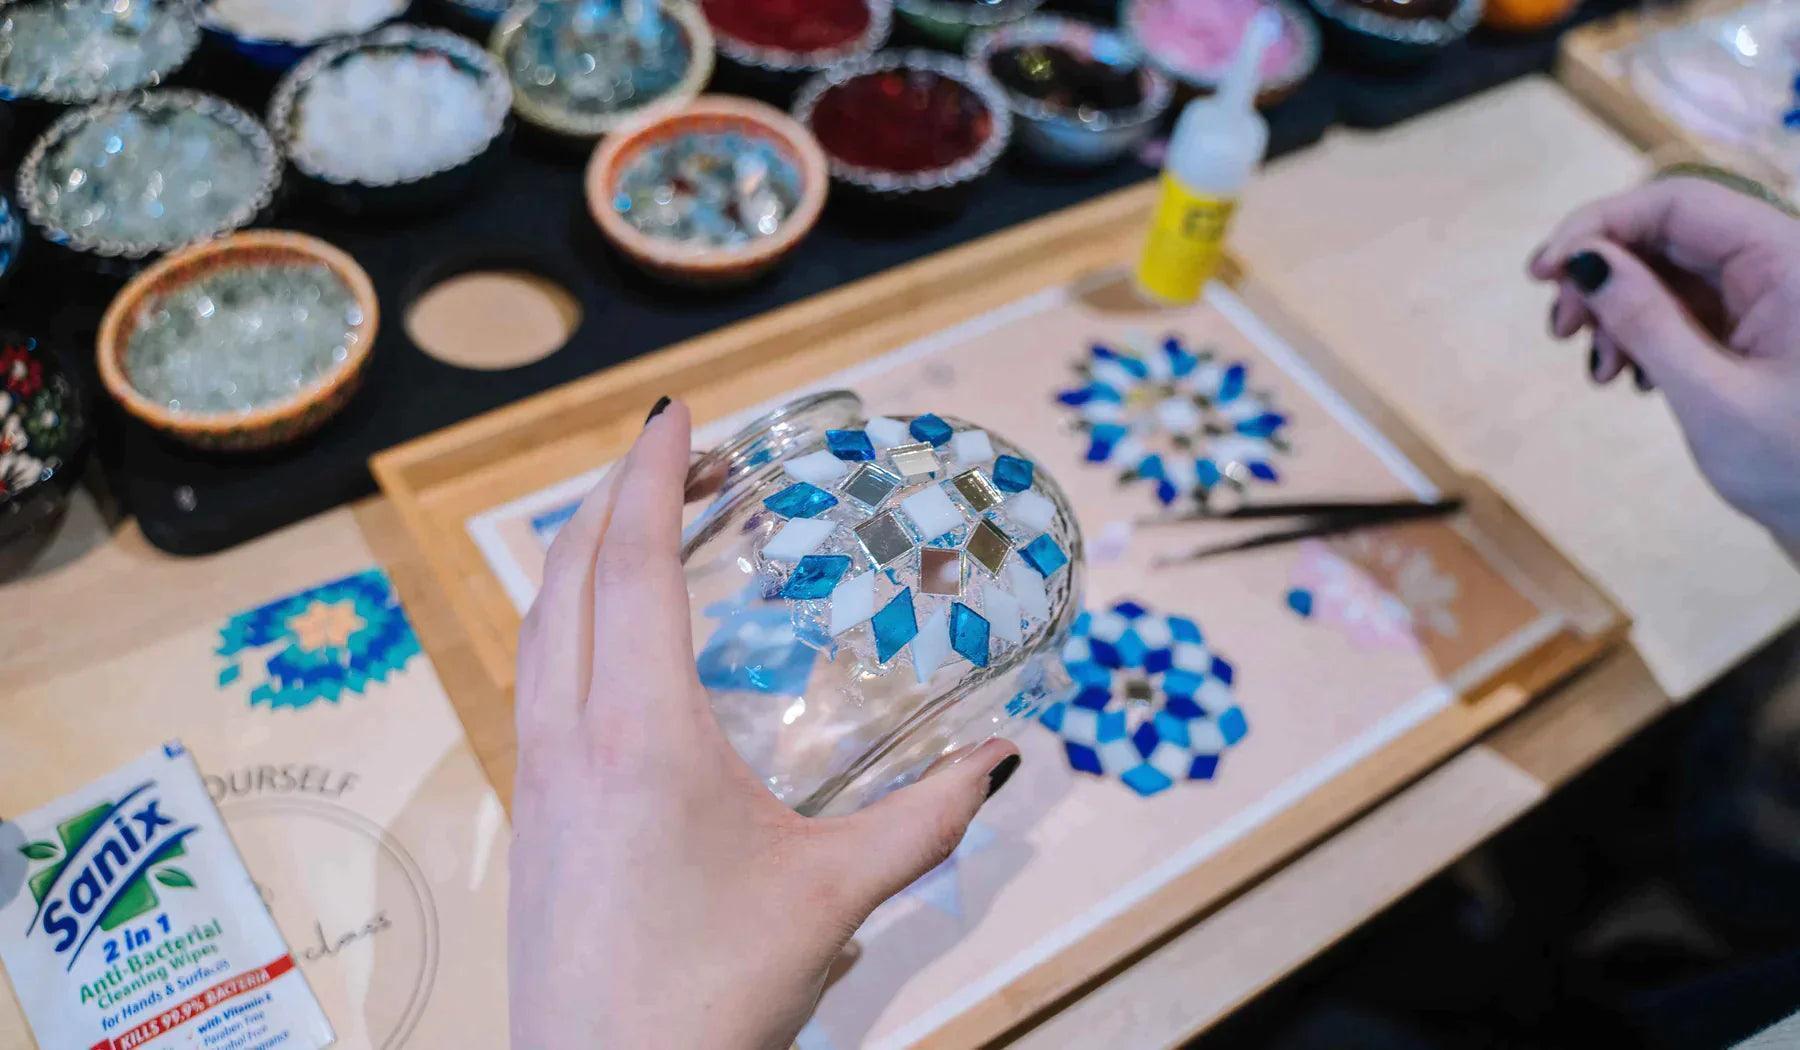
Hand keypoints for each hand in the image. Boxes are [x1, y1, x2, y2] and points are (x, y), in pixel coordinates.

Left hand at [507, 399, 1021, 1049]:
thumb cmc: (710, 994)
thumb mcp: (835, 897)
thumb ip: (927, 821)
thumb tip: (1003, 763)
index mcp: (640, 732)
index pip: (632, 563)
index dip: (653, 474)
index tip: (675, 414)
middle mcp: (568, 733)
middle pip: (568, 572)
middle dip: (614, 490)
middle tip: (671, 447)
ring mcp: (534, 772)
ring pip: (537, 622)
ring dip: (580, 551)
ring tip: (636, 519)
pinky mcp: (528, 810)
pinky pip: (533, 675)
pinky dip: (565, 616)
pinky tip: (607, 638)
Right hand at [1530, 176, 1799, 554]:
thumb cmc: (1798, 466)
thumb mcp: (1711, 395)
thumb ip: (1646, 320)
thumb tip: (1583, 261)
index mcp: (1788, 261)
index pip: (1677, 203)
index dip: (1598, 224)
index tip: (1542, 271)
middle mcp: (1778, 264)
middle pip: (1664, 233)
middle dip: (1600, 276)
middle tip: (1561, 332)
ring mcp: (1764, 295)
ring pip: (1664, 271)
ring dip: (1615, 312)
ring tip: (1602, 371)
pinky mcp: (1751, 325)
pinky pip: (1680, 306)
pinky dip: (1642, 334)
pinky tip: (1633, 378)